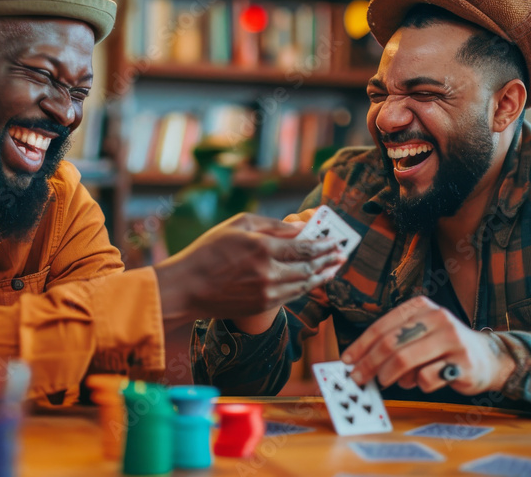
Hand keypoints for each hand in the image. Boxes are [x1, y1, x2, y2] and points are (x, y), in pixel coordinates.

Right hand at [154, 213, 342, 323]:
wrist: (187, 287)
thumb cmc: (208, 251)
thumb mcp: (237, 225)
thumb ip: (271, 225)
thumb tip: (299, 229)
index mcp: (262, 248)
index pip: (303, 247)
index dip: (323, 244)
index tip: (336, 240)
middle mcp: (268, 272)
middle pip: (309, 267)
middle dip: (329, 260)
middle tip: (342, 254)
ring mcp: (266, 292)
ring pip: (304, 284)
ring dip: (323, 276)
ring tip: (335, 268)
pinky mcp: (262, 306)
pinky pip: (292, 295)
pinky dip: (306, 287)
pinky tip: (313, 280)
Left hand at [340, 296, 514, 395]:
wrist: (489, 357)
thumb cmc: (444, 347)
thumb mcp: (421, 333)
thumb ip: (394, 341)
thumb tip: (358, 361)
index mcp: (421, 306)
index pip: (382, 325)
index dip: (360, 345)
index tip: (347, 361)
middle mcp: (437, 318)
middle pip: (390, 344)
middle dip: (369, 364)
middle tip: (358, 379)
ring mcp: (452, 339)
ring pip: (405, 360)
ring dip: (389, 376)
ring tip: (387, 382)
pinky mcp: (462, 363)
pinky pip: (426, 378)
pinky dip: (417, 385)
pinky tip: (423, 382)